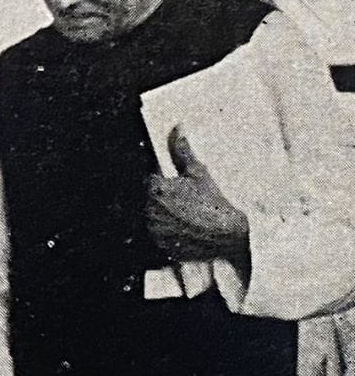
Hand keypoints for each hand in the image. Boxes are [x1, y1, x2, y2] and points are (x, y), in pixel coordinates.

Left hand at [146, 127, 248, 261]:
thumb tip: (177, 129)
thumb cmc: (214, 203)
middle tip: (182, 205)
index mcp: (155, 189)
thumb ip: (182, 151)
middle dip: (160, 200)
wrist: (228, 236)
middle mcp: (148, 210)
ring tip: (184, 219)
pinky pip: (154, 237)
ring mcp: (152, 230)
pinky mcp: (157, 246)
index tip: (175, 190)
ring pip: (149, 218)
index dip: (161, 184)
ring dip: (160, 217)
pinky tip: (181, 232)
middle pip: (146, 200)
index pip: (148, 181)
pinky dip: (164, 234)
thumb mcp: (198, 173)